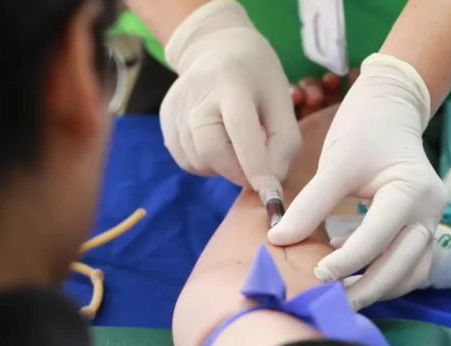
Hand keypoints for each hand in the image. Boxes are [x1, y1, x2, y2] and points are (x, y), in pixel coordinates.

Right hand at [160, 0, 299, 190]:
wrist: (216, 48)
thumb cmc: (257, 77)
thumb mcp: (282, 99)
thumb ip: (284, 141)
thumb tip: (271, 181)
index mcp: (232, 82)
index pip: (240, 128)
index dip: (255, 164)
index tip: (271, 192)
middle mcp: (196, 95)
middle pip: (211, 150)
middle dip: (238, 172)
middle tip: (257, 170)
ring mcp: (175, 109)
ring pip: (199, 161)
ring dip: (224, 167)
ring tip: (237, 144)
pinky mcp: (165, 122)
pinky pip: (188, 161)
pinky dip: (208, 164)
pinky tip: (219, 142)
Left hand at [269, 54, 447, 309]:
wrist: (391, 107)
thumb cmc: (364, 129)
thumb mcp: (336, 164)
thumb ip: (310, 204)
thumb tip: (278, 239)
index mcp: (413, 192)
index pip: (378, 238)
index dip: (346, 261)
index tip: (315, 274)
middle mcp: (430, 211)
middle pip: (403, 265)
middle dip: (367, 288)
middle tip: (330, 301)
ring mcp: (431, 221)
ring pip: (411, 271)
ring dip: (379, 287)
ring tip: (342, 296)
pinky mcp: (422, 226)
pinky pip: (410, 263)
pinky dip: (386, 275)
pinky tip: (355, 275)